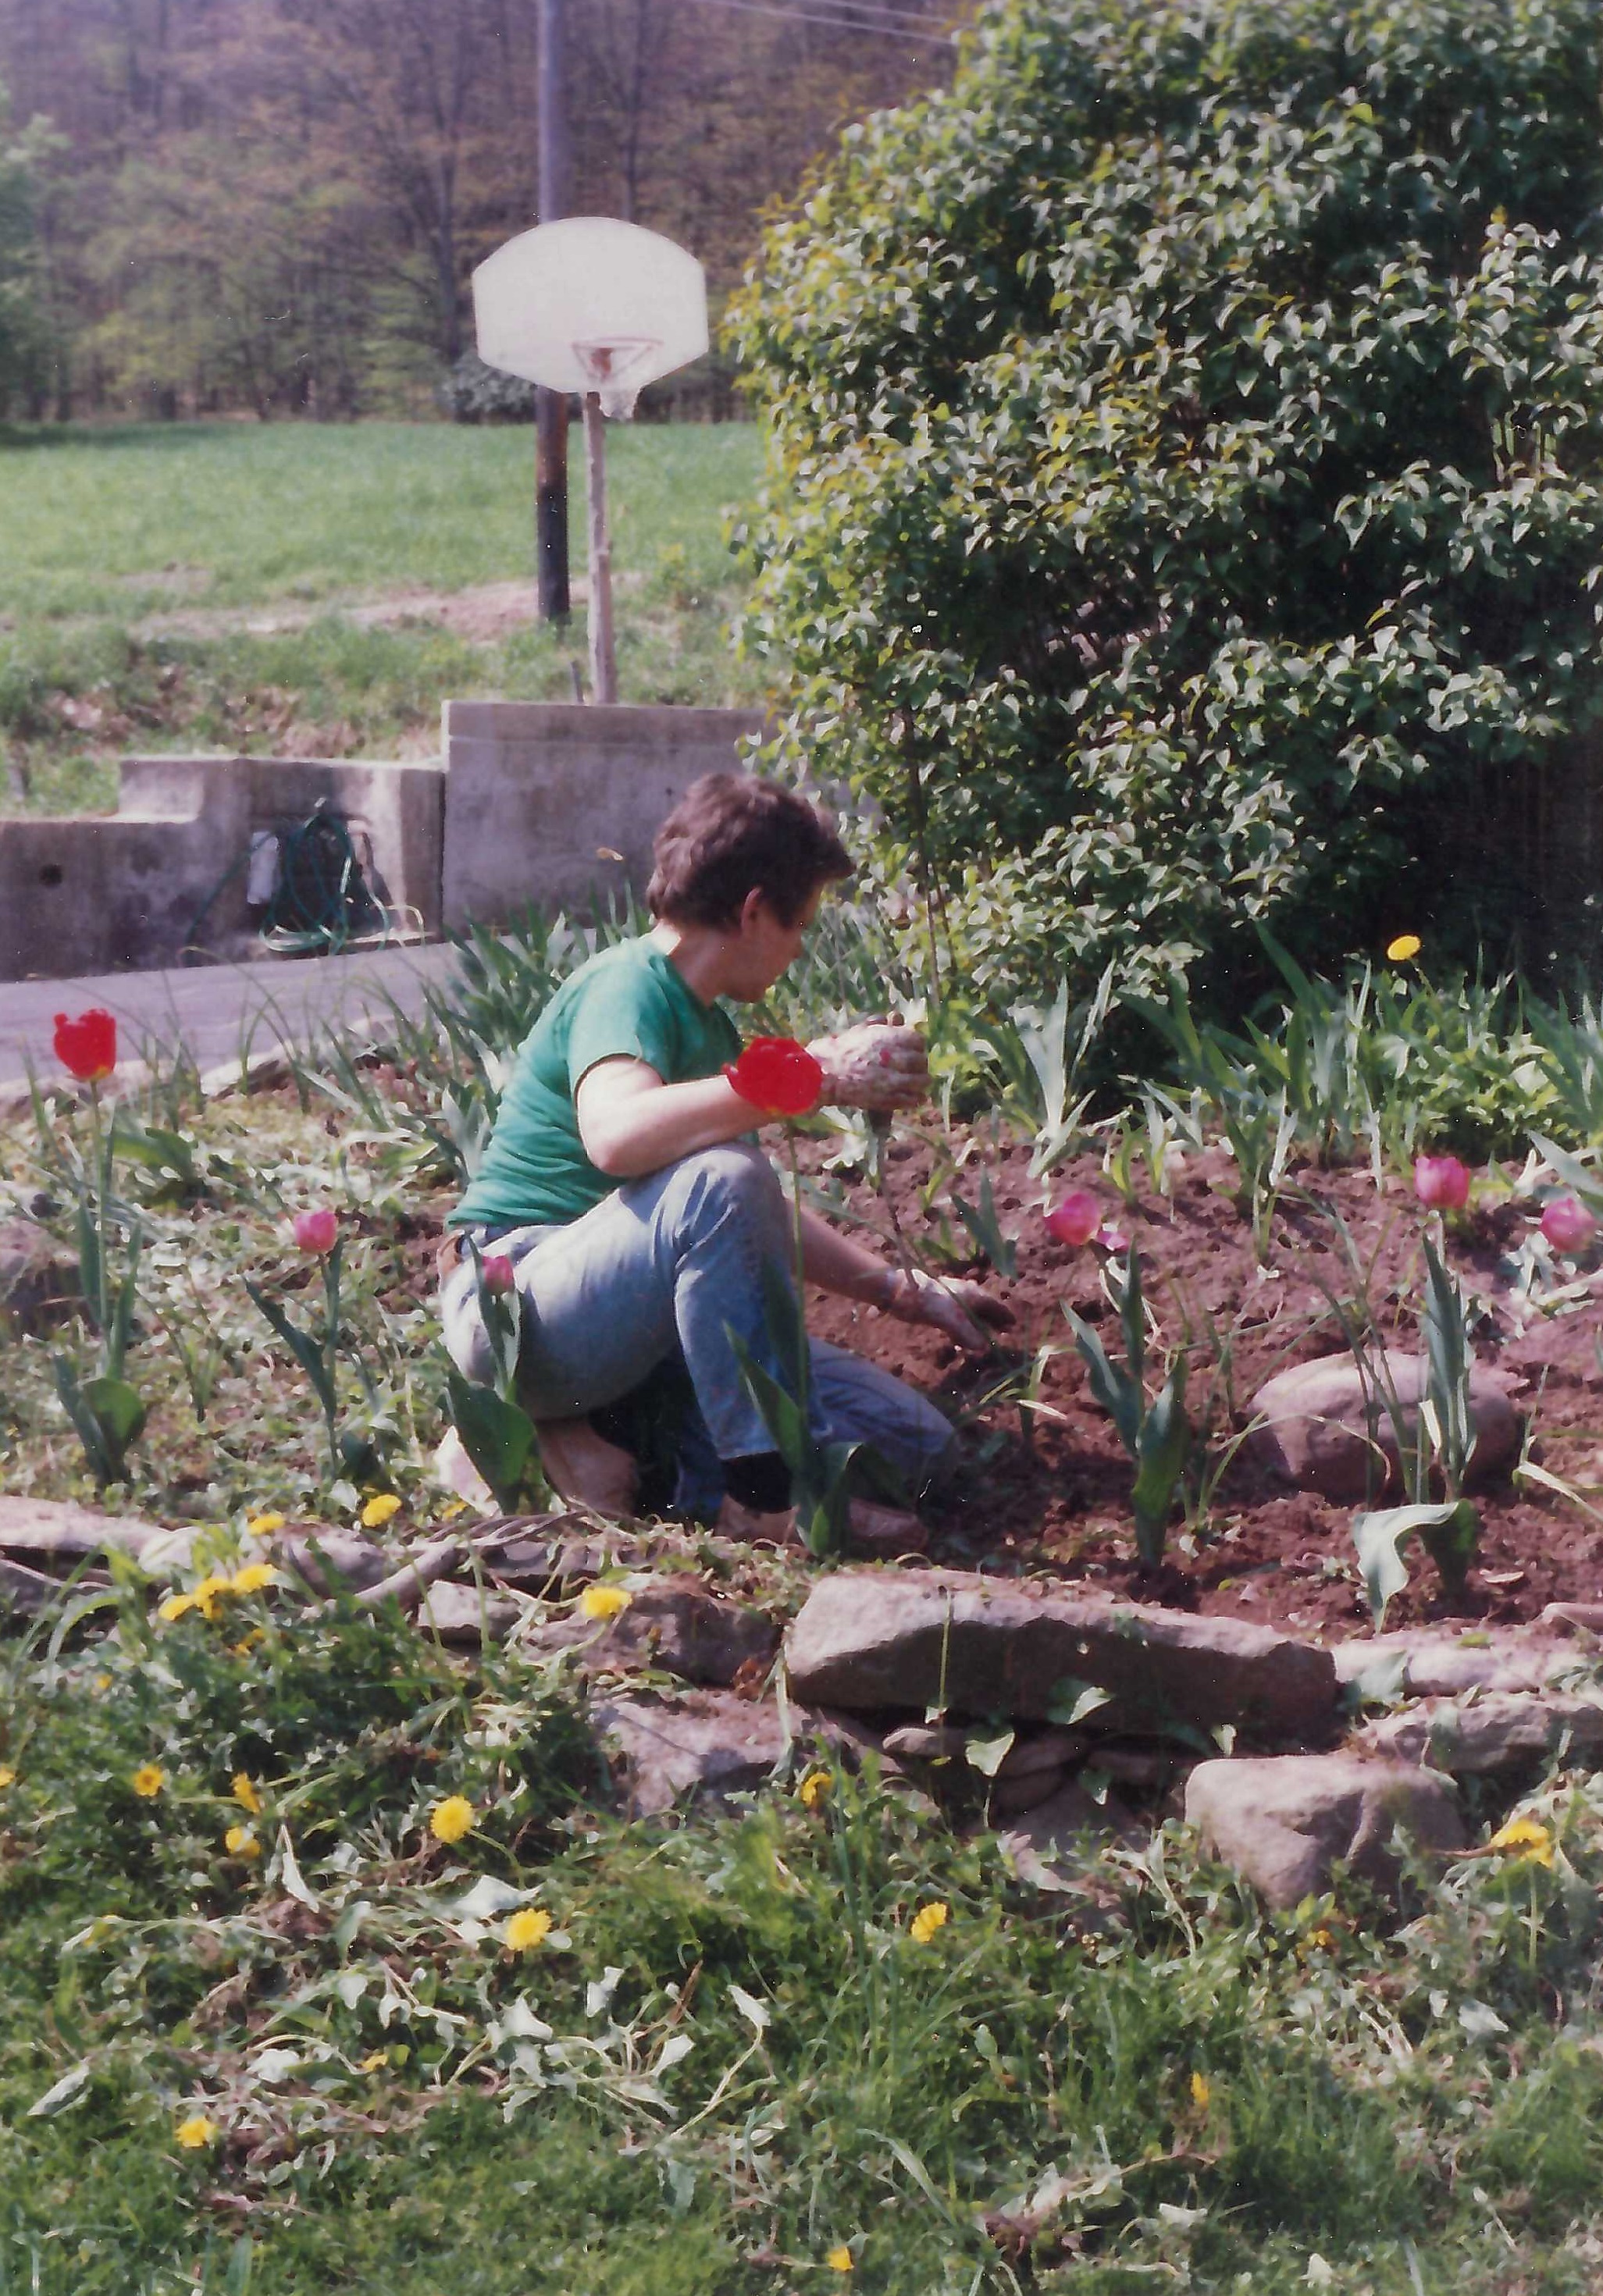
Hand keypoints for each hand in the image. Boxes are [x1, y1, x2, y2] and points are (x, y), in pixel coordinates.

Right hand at [807, 1021, 928, 1111]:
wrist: (822, 1074)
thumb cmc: (837, 1050)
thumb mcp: (858, 1031)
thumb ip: (877, 1024)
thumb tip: (891, 1017)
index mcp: (888, 1038)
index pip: (918, 1040)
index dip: (917, 1046)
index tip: (913, 1050)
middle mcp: (894, 1057)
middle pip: (921, 1060)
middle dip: (920, 1064)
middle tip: (917, 1069)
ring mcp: (891, 1079)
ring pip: (921, 1081)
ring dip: (922, 1082)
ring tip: (920, 1085)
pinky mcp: (886, 1098)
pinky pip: (911, 1099)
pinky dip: (916, 1099)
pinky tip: (916, 1098)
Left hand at [881, 1267, 1013, 1352]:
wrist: (905, 1293)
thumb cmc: (932, 1304)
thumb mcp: (953, 1322)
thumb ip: (969, 1335)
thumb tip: (983, 1348)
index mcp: (974, 1294)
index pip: (995, 1305)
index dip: (1004, 1316)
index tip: (1013, 1325)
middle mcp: (966, 1295)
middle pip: (984, 1310)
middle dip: (992, 1322)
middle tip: (1002, 1334)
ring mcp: (953, 1300)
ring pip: (970, 1315)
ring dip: (977, 1328)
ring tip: (984, 1342)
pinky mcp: (941, 1307)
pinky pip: (957, 1320)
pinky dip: (962, 1330)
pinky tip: (961, 1341)